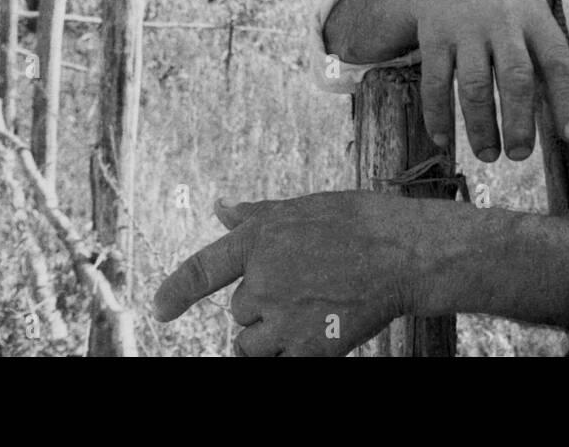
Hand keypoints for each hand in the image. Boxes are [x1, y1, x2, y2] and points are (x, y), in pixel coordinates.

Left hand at [153, 193, 417, 356]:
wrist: (408, 254)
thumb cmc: (363, 222)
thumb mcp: (305, 207)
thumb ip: (257, 214)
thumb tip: (218, 206)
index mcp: (260, 238)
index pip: (202, 269)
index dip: (176, 291)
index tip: (160, 309)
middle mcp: (263, 278)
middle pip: (240, 310)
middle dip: (264, 306)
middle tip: (309, 287)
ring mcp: (283, 316)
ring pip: (252, 342)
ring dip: (272, 337)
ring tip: (314, 311)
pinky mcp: (306, 348)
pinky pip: (279, 362)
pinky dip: (291, 354)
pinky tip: (321, 334)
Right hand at [404, 0, 568, 162]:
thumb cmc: (502, 13)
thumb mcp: (534, 25)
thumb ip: (553, 68)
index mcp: (535, 18)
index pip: (557, 60)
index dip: (566, 99)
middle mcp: (502, 20)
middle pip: (515, 75)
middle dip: (519, 120)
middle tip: (519, 155)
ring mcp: (465, 27)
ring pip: (474, 84)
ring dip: (481, 126)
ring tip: (488, 154)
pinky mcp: (433, 36)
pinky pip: (434, 83)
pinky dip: (438, 116)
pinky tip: (443, 139)